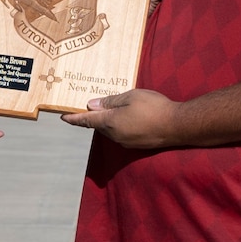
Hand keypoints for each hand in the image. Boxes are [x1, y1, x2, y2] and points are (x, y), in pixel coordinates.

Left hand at [61, 88, 180, 148]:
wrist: (178, 126)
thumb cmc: (154, 107)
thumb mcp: (131, 97)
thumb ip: (110, 102)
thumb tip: (92, 105)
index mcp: (110, 122)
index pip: (86, 120)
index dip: (74, 118)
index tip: (63, 116)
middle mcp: (114, 135)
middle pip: (98, 125)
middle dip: (93, 117)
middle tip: (89, 105)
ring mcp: (125, 142)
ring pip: (110, 130)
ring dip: (108, 121)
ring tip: (113, 108)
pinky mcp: (136, 145)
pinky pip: (121, 134)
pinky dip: (119, 125)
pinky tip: (130, 117)